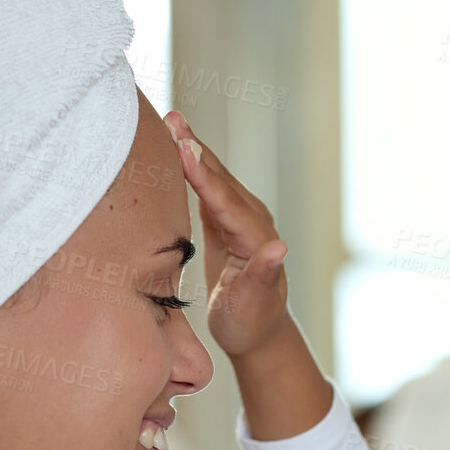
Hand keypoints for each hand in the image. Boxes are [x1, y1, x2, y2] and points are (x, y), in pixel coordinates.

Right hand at [161, 109, 289, 357]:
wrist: (257, 332)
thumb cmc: (250, 323)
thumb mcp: (253, 304)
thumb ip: (263, 276)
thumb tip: (280, 248)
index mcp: (256, 240)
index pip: (226, 202)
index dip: (203, 175)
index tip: (184, 149)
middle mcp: (252, 221)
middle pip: (219, 179)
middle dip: (194, 148)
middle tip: (170, 118)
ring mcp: (239, 217)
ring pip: (212, 177)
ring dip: (191, 148)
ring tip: (169, 120)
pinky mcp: (225, 220)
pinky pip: (206, 187)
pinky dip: (189, 165)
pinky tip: (173, 146)